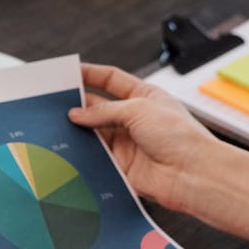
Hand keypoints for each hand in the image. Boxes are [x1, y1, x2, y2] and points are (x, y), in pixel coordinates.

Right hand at [67, 64, 221, 213]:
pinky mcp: (121, 165)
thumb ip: (104, 110)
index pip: (112, 80)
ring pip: (94, 132)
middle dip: (78, 104)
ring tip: (56, 124)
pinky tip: (68, 148)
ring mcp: (127, 142)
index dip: (91, 75)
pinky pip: (95, 157)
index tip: (69, 74)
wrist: (194, 175)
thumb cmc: (180, 137)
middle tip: (55, 102)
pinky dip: (82, 153)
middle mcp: (134, 118)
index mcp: (144, 97)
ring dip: (78, 130)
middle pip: (98, 107)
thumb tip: (76, 114)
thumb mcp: (139, 109)